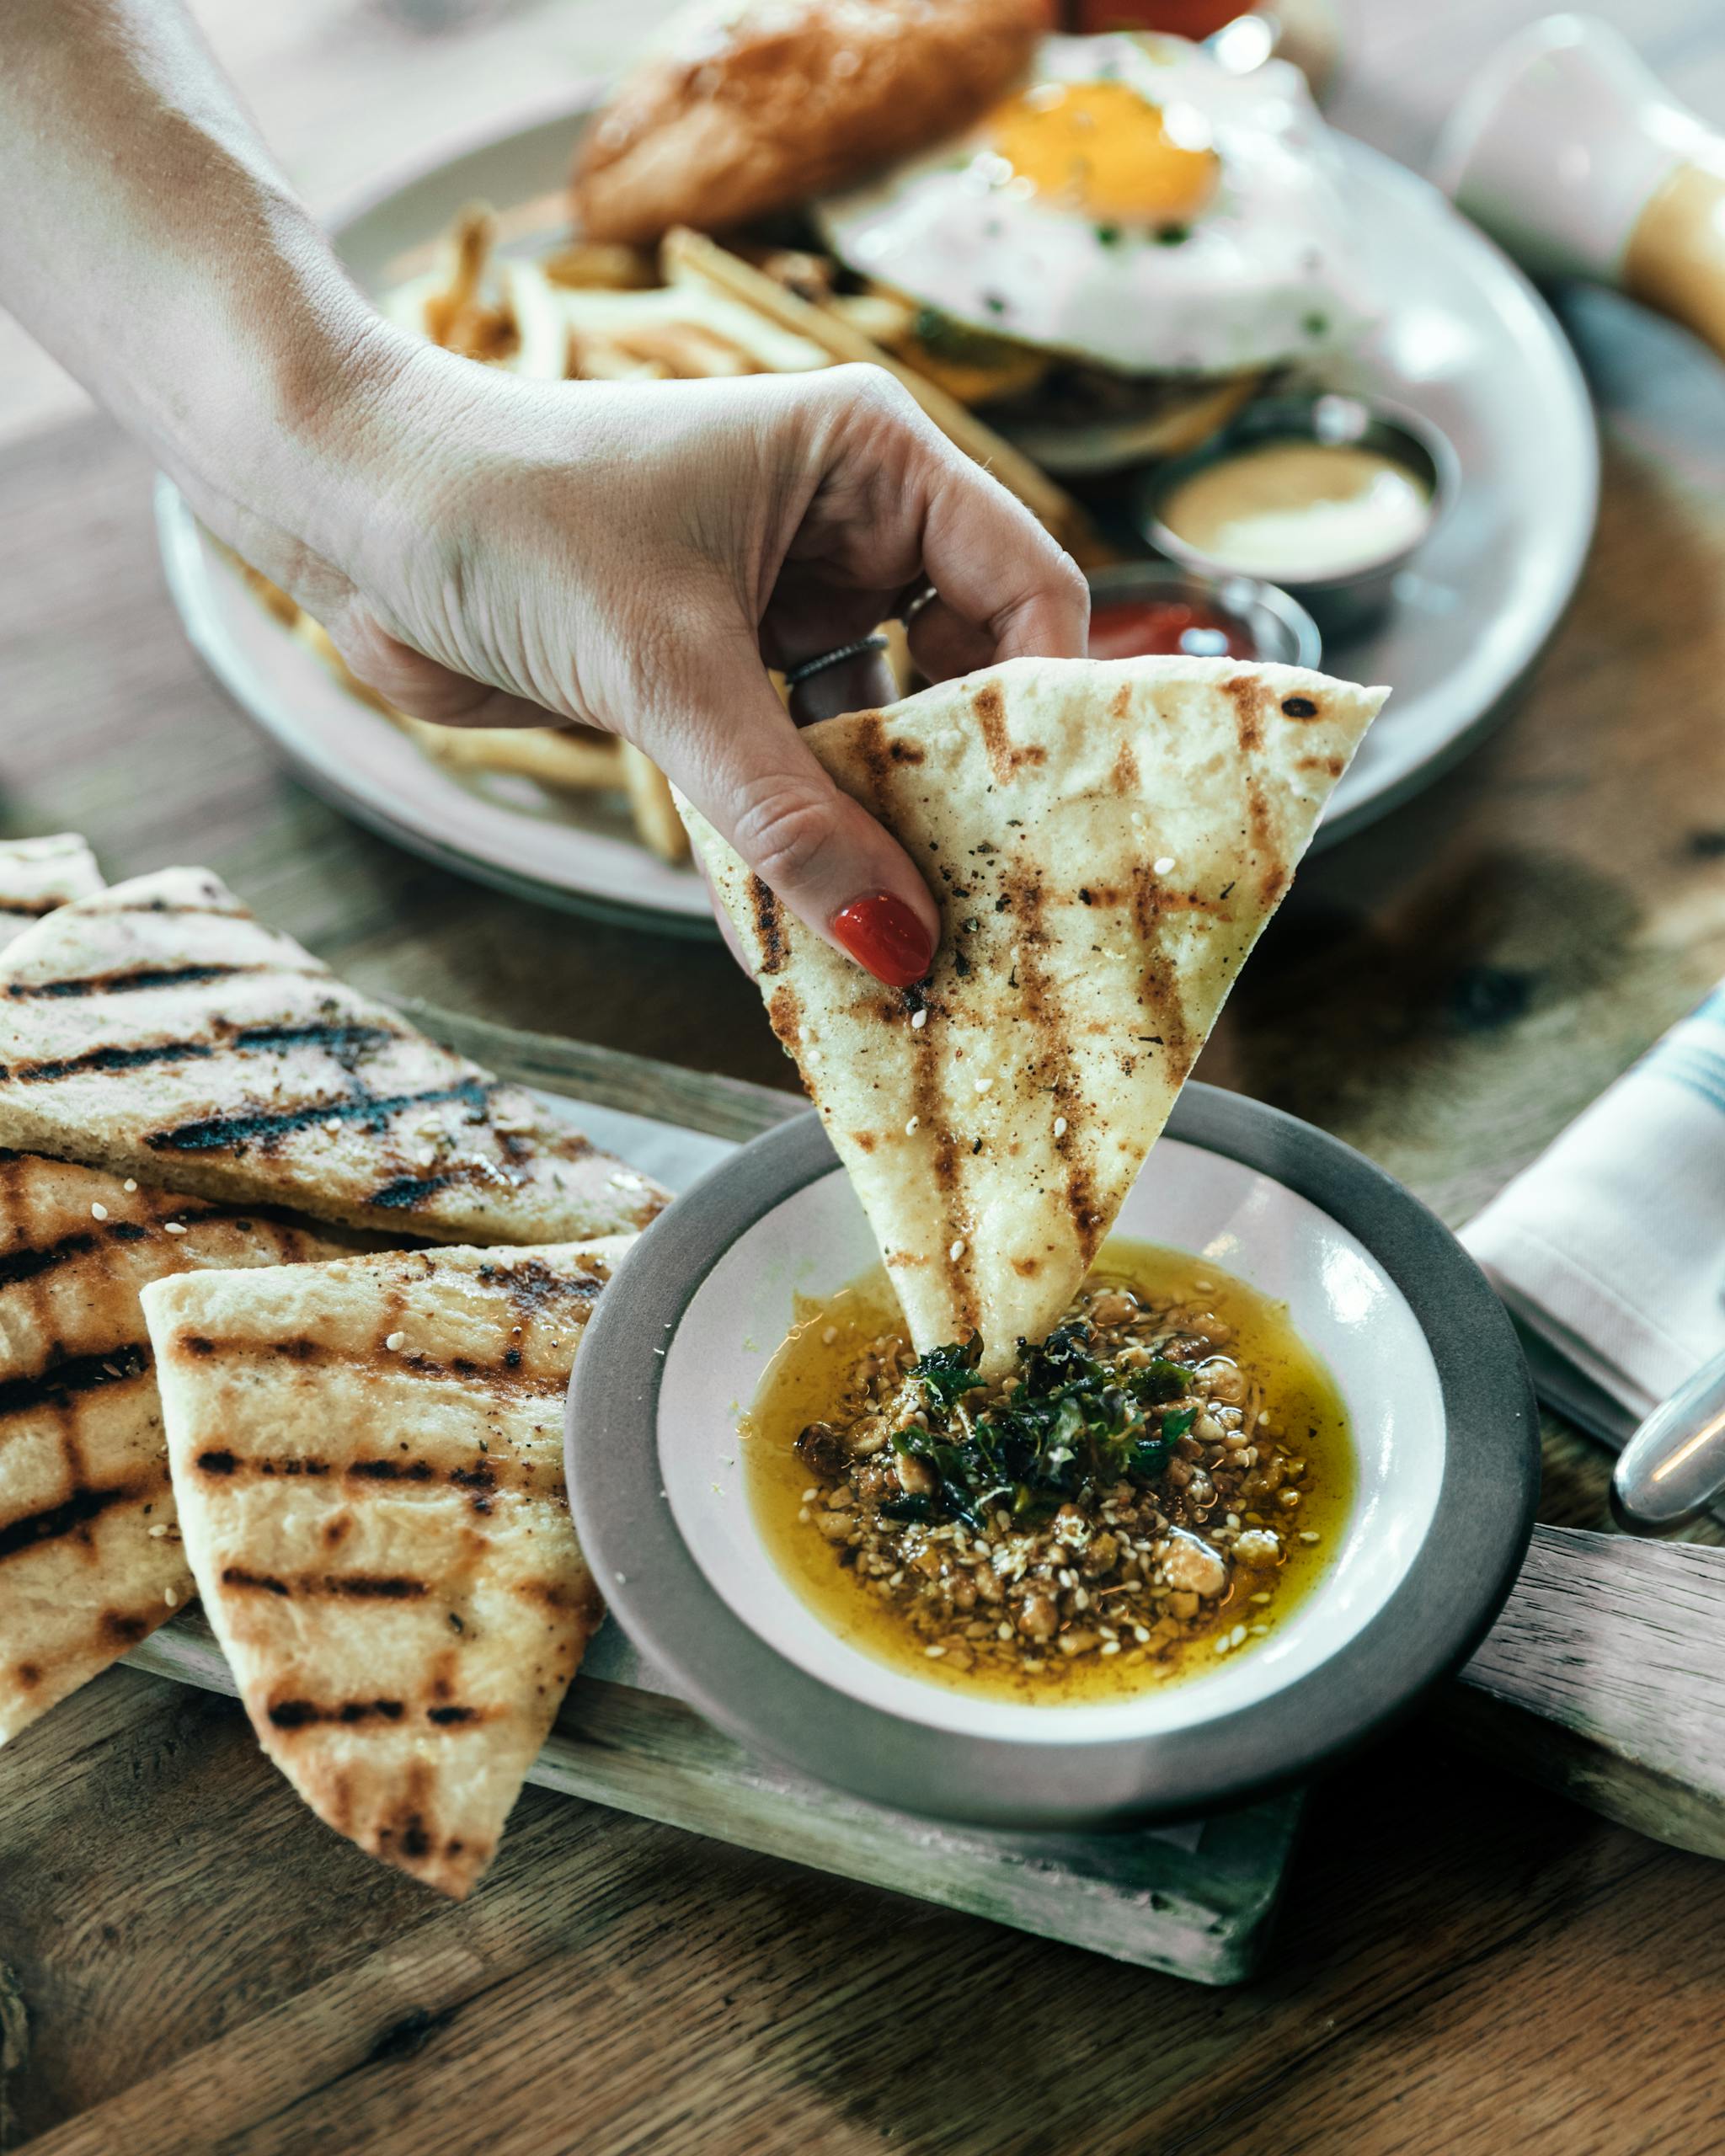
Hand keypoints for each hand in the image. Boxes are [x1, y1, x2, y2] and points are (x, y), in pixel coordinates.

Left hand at [252, 345, 1088, 982]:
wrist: (341, 508)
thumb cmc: (501, 513)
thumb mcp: (665, 665)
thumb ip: (787, 812)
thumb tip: (900, 942)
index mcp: (869, 460)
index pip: (1023, 584)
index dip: (1044, 704)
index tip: (1048, 826)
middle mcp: (843, 526)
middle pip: (962, 674)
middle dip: (965, 789)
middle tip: (993, 910)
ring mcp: (782, 600)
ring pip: (879, 735)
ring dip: (884, 829)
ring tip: (915, 937)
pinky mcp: (718, 670)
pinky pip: (798, 769)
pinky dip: (806, 838)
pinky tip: (819, 920)